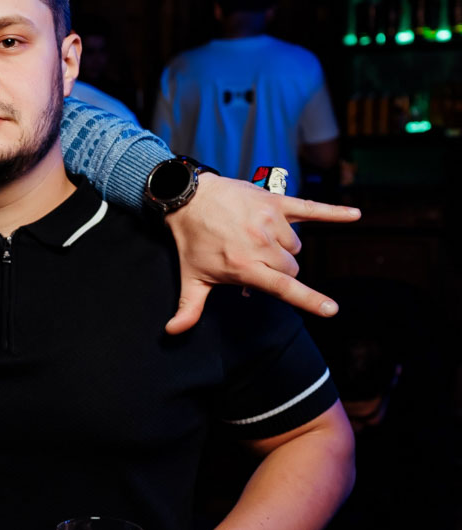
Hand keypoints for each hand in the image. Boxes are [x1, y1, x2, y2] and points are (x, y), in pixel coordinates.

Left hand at [165, 174, 359, 333]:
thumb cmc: (192, 240)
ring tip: (256, 241)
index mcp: (245, 266)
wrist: (189, 197)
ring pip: (295, 247)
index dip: (309, 300)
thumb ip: (189, 307)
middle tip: (254, 263)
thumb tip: (173, 332)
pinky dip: (334, 212)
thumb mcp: (191, 277)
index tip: (331, 310)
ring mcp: (271, 222)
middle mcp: (262, 244)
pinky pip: (311, 208)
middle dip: (279, 272)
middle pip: (291, 269)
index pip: (284, 288)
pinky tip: (356, 215)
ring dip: (283, 249)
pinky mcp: (276, 202)